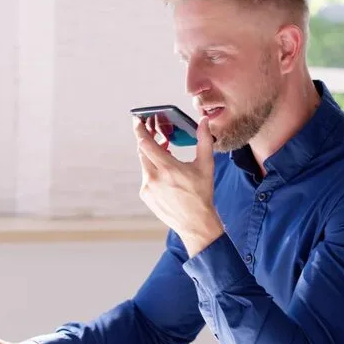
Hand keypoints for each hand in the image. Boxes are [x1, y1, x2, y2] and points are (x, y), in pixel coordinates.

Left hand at [135, 114, 223, 256]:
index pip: (146, 143)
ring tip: (165, 150)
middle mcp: (154, 178)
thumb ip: (204, 140)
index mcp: (167, 168)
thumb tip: (204, 122)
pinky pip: (146, 176)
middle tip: (154, 130)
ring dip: (152, 155)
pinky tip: (166, 171)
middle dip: (147, 139)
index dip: (140, 129)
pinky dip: (153, 170)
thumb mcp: (206, 166)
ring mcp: (147, 188)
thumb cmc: (202, 195)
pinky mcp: (145, 195)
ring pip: (145, 163)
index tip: (137, 119)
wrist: (195, 223)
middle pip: (142, 151)